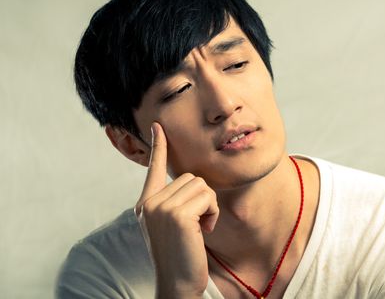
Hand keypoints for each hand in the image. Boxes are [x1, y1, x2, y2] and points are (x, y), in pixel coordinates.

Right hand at [136, 122, 218, 298]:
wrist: (177, 284)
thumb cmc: (180, 255)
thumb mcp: (171, 225)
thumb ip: (174, 203)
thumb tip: (192, 183)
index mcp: (146, 204)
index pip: (154, 168)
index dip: (158, 145)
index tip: (158, 126)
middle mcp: (149, 203)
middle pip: (191, 177)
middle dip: (203, 199)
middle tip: (198, 224)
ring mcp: (161, 207)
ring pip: (201, 186)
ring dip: (209, 207)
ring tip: (200, 228)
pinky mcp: (177, 214)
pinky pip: (208, 197)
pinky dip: (213, 213)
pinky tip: (204, 231)